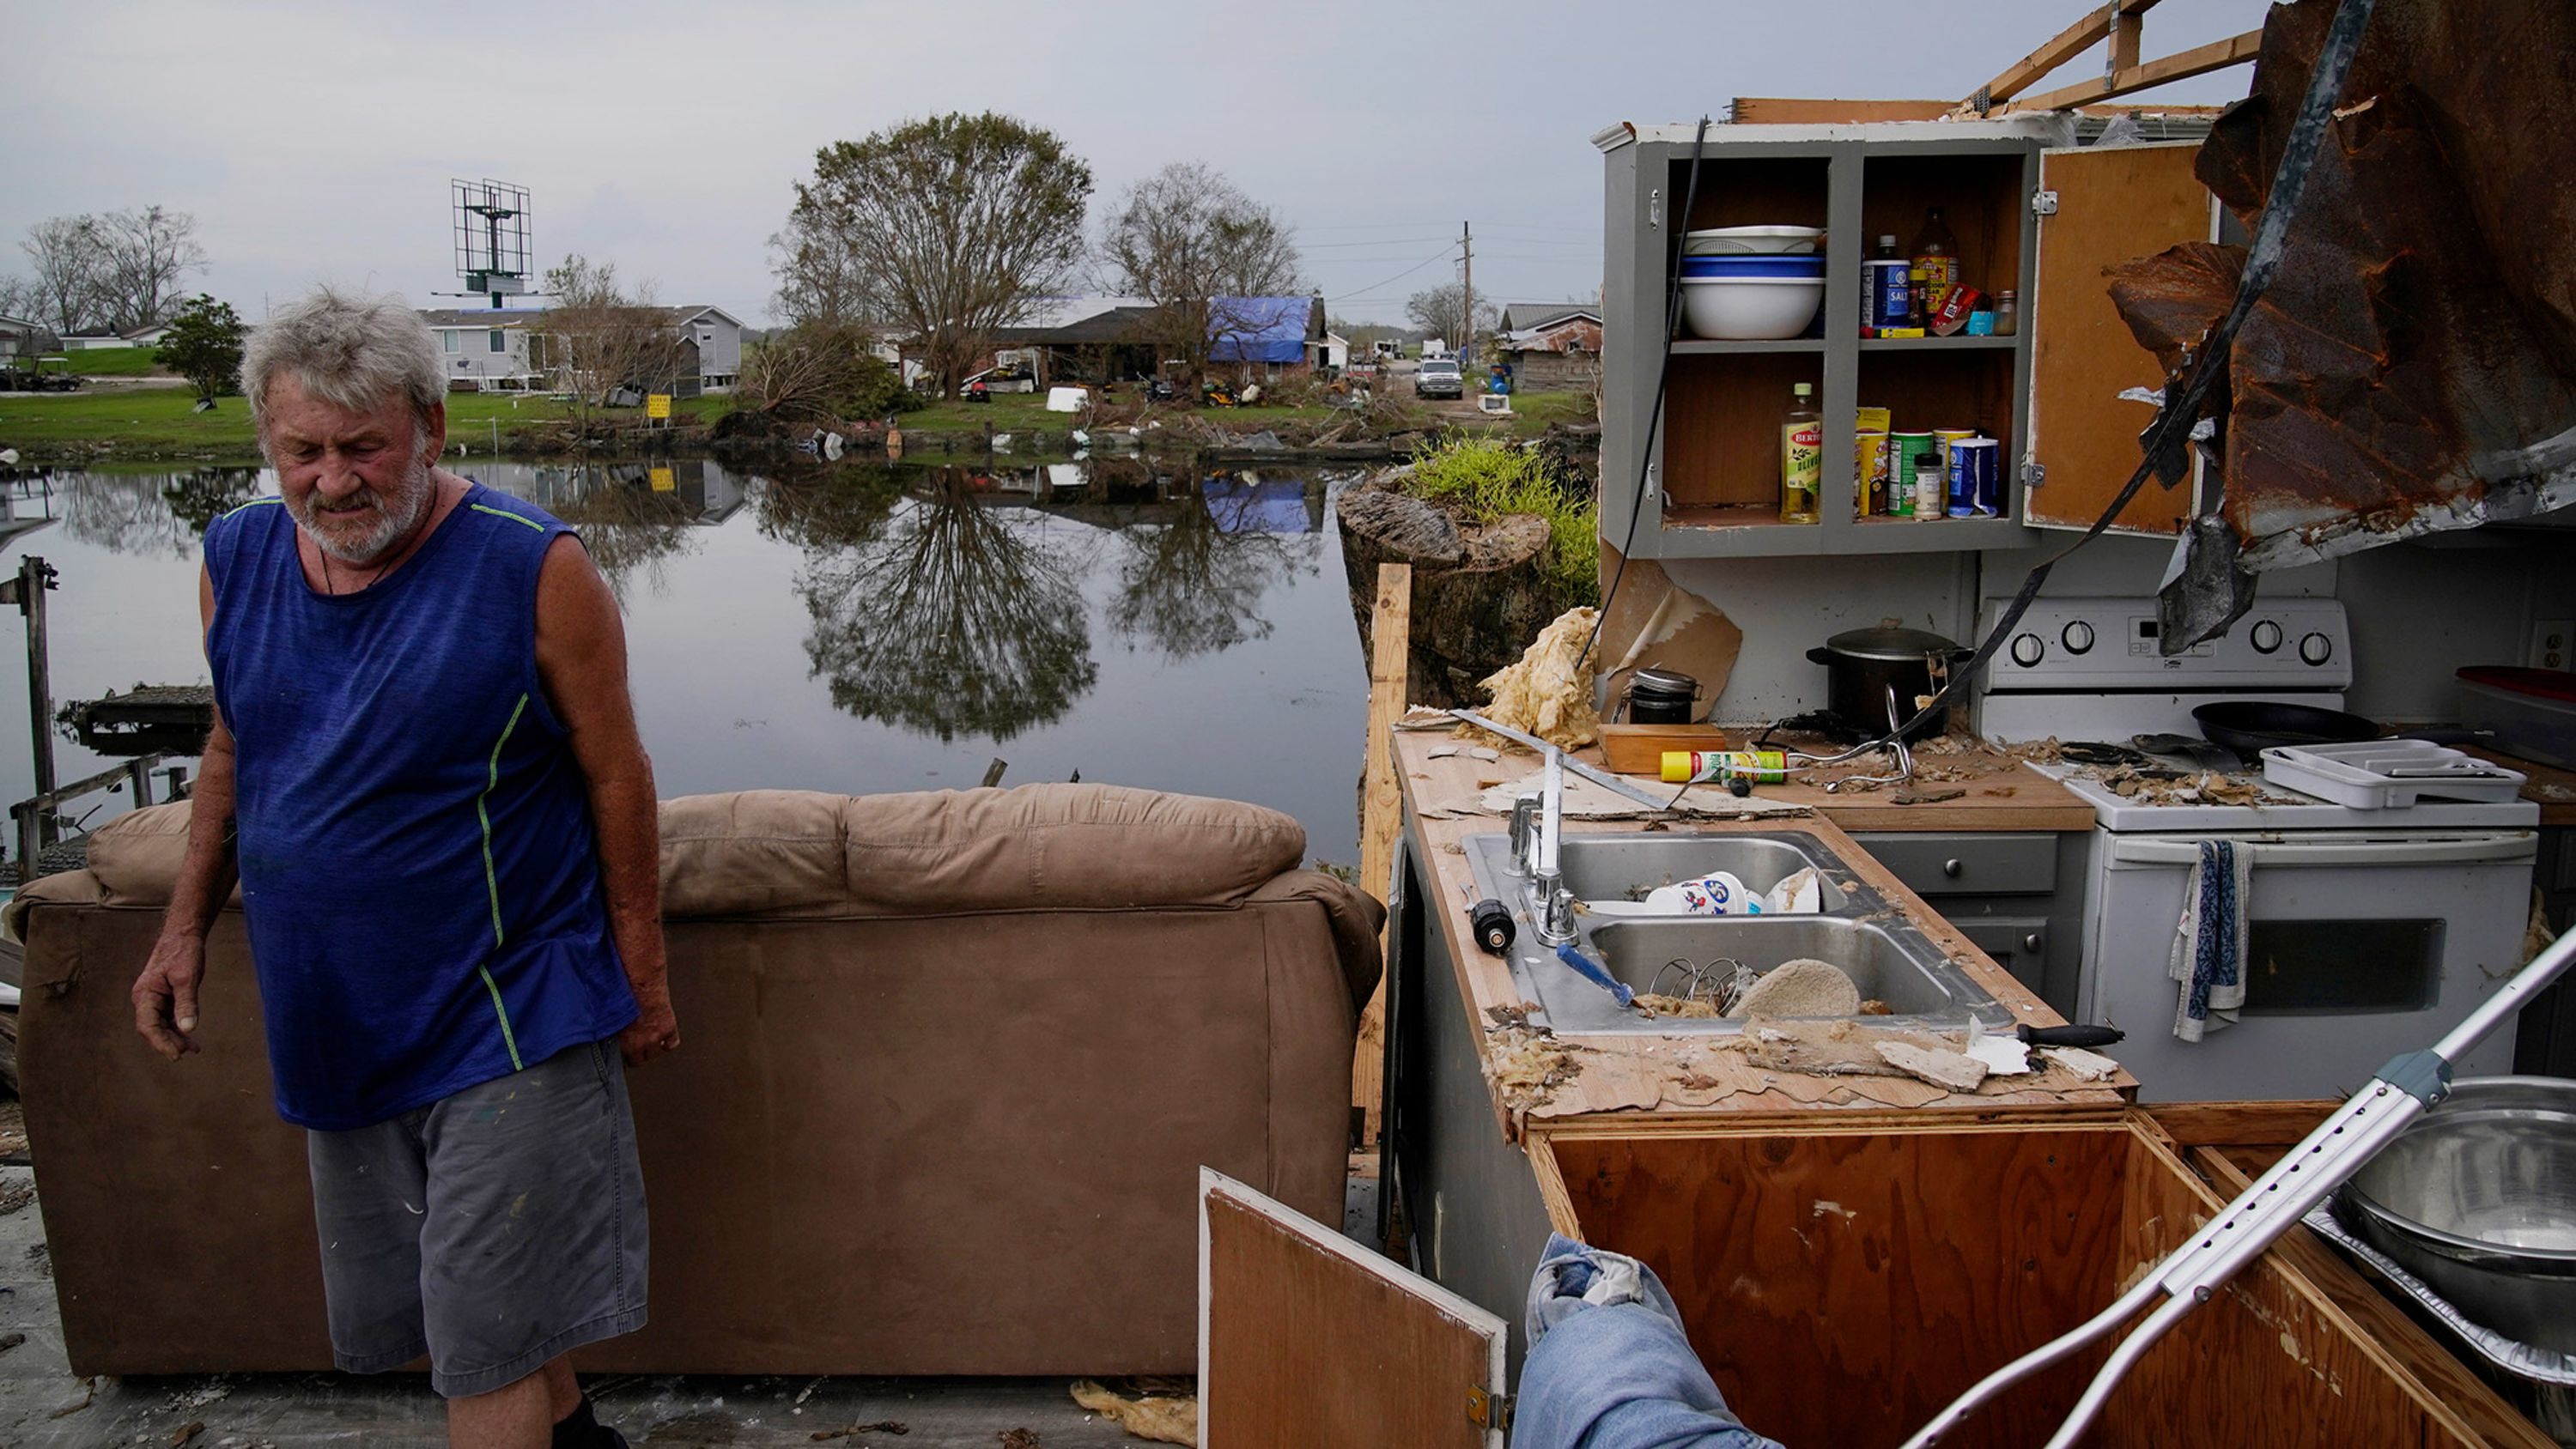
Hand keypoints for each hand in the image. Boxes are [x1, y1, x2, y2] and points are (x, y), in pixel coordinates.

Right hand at [133, 932, 206, 1060]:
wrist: (184, 934)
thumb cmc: (183, 952)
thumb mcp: (187, 977)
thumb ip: (187, 1003)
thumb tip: (188, 1029)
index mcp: (144, 994)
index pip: (148, 1025)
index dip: (161, 1043)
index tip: (176, 1055)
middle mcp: (145, 999)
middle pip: (153, 1029)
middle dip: (169, 1042)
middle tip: (190, 1051)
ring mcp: (154, 999)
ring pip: (161, 1026)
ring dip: (175, 1038)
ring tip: (194, 1049)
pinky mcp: (165, 998)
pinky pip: (168, 1019)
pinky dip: (179, 1028)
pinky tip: (191, 1039)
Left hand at [618, 990, 678, 1067]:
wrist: (642, 984)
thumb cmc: (624, 997)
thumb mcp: (611, 1018)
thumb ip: (611, 1031)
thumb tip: (606, 1034)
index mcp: (623, 1043)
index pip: (622, 1063)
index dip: (623, 1058)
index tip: (623, 1055)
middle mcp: (640, 1043)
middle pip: (639, 1061)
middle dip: (637, 1055)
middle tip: (635, 1048)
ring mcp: (655, 1038)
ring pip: (655, 1054)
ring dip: (652, 1049)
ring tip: (649, 1041)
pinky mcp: (669, 1029)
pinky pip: (671, 1044)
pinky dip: (669, 1042)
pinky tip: (664, 1038)